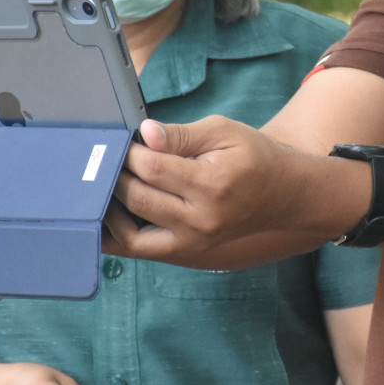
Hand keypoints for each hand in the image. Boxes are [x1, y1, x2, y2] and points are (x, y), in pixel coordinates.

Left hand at [104, 117, 362, 268]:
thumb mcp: (225, 132)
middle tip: (100, 159)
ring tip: (98, 187)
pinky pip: (140, 249)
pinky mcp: (187, 252)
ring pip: (130, 232)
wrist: (285, 196)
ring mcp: (193, 241)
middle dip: (114, 176)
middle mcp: (201, 219)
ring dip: (108, 209)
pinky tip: (104, 216)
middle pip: (137, 198)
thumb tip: (144, 133)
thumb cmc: (255, 157)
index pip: (152, 167)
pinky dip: (116, 236)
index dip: (128, 152)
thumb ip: (182, 134)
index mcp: (212, 184)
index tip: (118, 139)